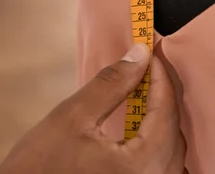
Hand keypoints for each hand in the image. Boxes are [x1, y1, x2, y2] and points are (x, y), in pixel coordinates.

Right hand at [0, 44, 186, 173]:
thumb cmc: (40, 165)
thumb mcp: (73, 116)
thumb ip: (111, 83)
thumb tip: (140, 54)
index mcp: (140, 165)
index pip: (165, 111)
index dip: (160, 76)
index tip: (150, 53)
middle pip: (174, 131)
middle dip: (163, 95)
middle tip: (147, 68)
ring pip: (172, 152)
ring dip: (162, 119)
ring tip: (144, 92)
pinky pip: (162, 168)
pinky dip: (158, 143)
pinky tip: (141, 127)